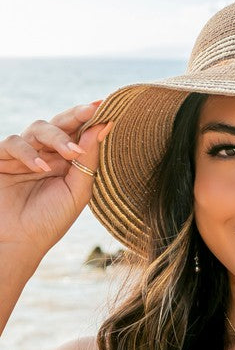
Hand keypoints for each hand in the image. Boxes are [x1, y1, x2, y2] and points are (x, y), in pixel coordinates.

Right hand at [0, 101, 112, 257]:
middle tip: (92, 109)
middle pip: (60, 123)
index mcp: (67, 161)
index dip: (92, 120)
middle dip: (76, 115)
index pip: (80, 133)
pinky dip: (28, 152)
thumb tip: (103, 127)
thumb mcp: (77, 192)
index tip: (108, 107)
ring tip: (70, 153)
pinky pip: (14, 142)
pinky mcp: (2, 159)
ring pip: (38, 127)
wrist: (18, 243)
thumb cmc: (50, 221)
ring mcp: (24, 155)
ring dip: (56, 137)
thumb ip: (88, 161)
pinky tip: (41, 168)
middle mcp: (46, 154)